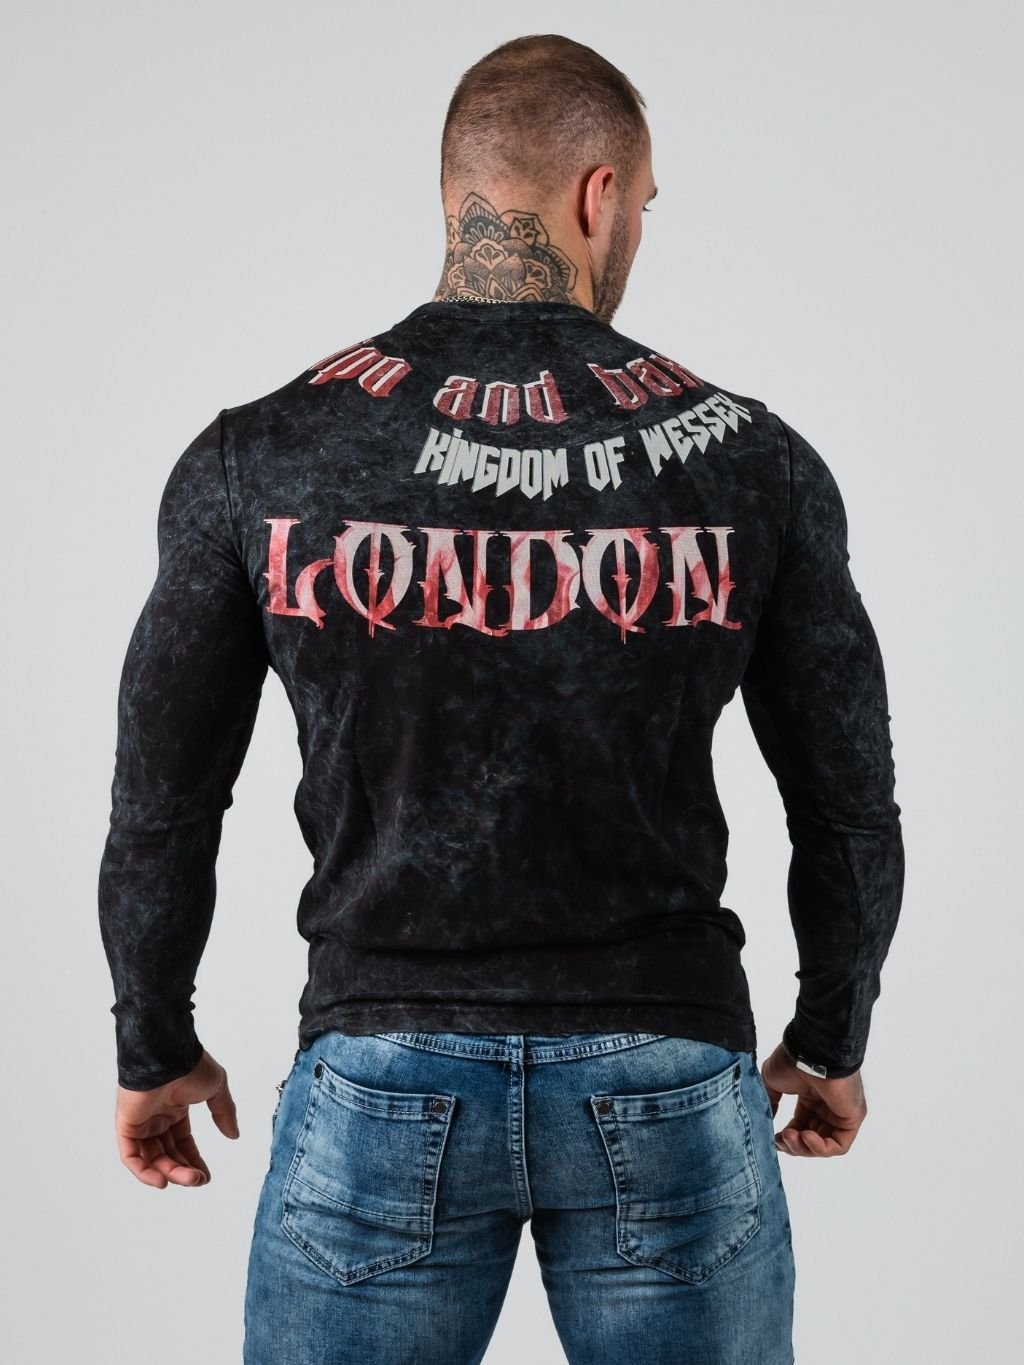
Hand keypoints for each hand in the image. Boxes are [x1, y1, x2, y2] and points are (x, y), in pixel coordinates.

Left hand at [114, 1049, 239, 1188]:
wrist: (169, 1055)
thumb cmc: (192, 1066)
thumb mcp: (216, 1089)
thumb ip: (224, 1112)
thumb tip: (233, 1134)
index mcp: (176, 1107)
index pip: (182, 1141)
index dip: (193, 1160)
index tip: (206, 1176)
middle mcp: (157, 1117)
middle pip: (168, 1153)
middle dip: (184, 1170)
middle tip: (199, 1180)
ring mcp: (141, 1121)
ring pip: (151, 1158)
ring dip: (170, 1173)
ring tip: (189, 1179)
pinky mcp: (126, 1125)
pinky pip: (131, 1156)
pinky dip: (144, 1172)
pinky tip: (162, 1181)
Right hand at [760, 1042, 866, 1157]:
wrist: (809, 1052)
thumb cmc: (791, 1061)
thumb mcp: (771, 1081)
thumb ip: (769, 1101)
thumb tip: (765, 1119)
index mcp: (811, 1096)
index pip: (801, 1126)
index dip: (787, 1137)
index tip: (773, 1139)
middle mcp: (827, 1106)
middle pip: (811, 1139)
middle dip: (794, 1145)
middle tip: (781, 1140)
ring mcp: (841, 1113)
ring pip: (823, 1145)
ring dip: (804, 1147)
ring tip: (790, 1137)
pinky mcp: (852, 1119)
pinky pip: (839, 1145)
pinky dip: (820, 1148)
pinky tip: (805, 1137)